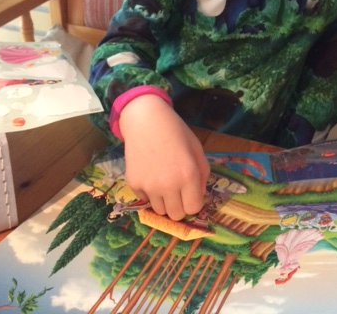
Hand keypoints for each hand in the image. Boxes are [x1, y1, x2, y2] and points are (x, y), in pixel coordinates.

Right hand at [119, 94, 210, 220]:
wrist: (145, 120)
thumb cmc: (175, 132)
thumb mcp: (196, 149)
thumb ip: (202, 174)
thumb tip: (198, 196)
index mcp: (188, 175)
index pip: (194, 209)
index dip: (194, 202)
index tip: (190, 193)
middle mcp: (168, 185)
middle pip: (176, 215)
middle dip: (179, 206)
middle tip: (177, 191)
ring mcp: (149, 186)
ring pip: (159, 210)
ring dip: (164, 201)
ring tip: (163, 180)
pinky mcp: (133, 184)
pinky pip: (144, 199)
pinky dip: (148, 192)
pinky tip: (150, 172)